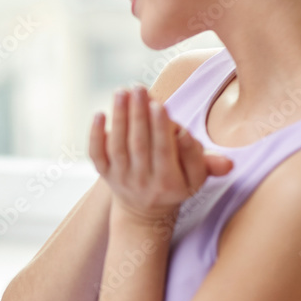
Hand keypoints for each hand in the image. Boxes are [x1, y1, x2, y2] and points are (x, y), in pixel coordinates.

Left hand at [88, 86, 233, 223]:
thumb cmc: (176, 184)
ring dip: (119, 118)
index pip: (163, 152)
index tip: (159, 105)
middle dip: (138, 115)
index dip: (160, 129)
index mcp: (168, 182)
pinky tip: (99, 114)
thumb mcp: (197, 178)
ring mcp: (121, 178)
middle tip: (139, 88)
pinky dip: (95, 136)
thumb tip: (190, 137)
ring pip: (118, 147)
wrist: (145, 212)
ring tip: (122, 92)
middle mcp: (142, 182)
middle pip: (139, 145)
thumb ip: (205, 160)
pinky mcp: (105, 174)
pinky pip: (97, 155)